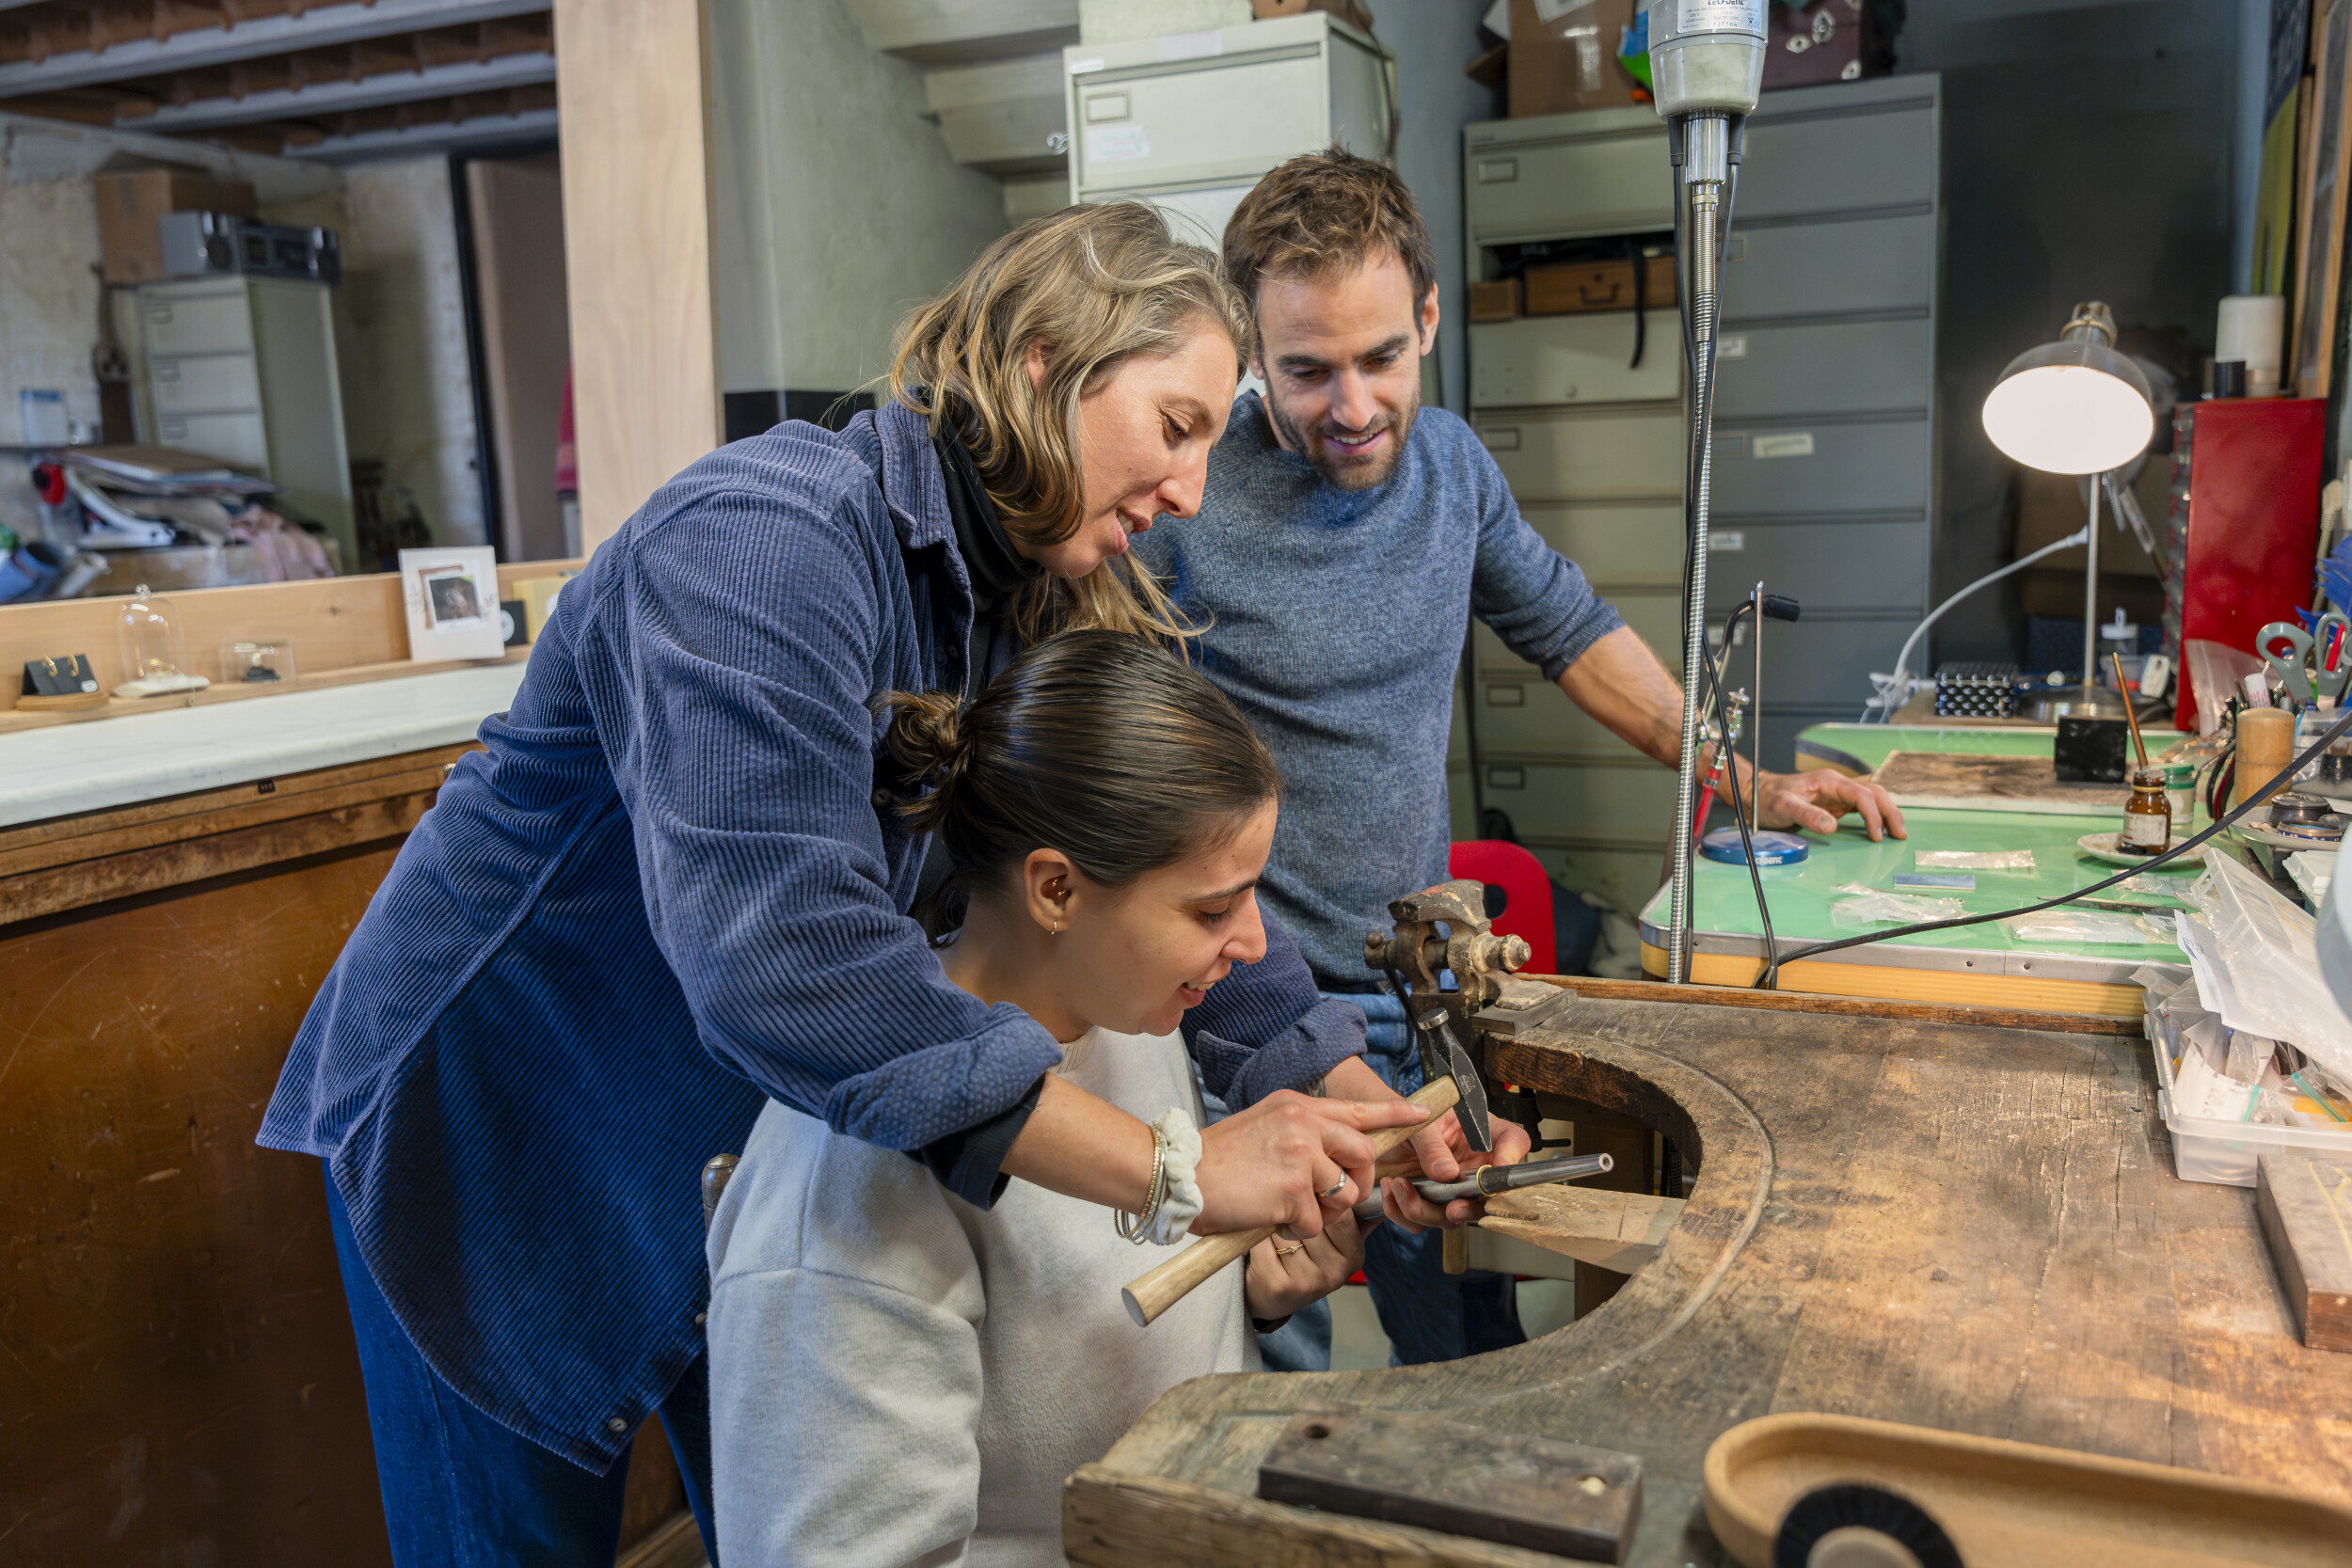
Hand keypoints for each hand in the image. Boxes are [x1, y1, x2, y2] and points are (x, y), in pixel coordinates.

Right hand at [1192, 1090, 1424, 1239]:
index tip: (1422, 1114)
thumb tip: (1337, 1154)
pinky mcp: (1293, 1191)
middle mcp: (1304, 1124)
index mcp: (1298, 1106)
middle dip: (1358, 1183)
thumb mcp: (1265, 1125)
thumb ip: (1302, 1131)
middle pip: (1364, 1154)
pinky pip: (1316, 1222)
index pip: (1359, 1108)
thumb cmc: (1218, 1157)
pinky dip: (1296, 1229)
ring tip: (1289, 1208)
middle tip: (1335, 1198)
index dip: (1395, 1113)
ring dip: (1322, 1211)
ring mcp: (1301, 1156)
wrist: (1180, 1174)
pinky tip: (1271, 1218)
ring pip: (1343, 1193)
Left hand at [1244, 1202, 1370, 1321]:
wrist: (1275, 1296)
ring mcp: (1307, 1282)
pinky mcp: (1278, 1284)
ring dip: (1275, 1221)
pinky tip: (1262, 1241)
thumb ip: (1360, 1214)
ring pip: (1287, 1228)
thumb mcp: (1340, 1239)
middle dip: (1296, 1208)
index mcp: (1355, 1257)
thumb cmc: (1309, 1257)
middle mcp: (1335, 1273)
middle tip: (1287, 1208)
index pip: (1340, 1212)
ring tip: (1275, 1226)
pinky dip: (1258, 1235)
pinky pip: (1265, 1242)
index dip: (1320, 1198)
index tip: (1309, 1195)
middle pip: (1311, 1219)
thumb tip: (1383, 1185)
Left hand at [1377, 1114, 1531, 1234]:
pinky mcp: (1428, 1203)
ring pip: (1454, 1216)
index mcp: (1480, 1134)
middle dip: (1470, 1207)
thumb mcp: (1418, 1123)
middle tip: (1452, 1209)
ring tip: (1401, 1186)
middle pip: (1490, 1195)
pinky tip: (1392, 1191)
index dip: (1511, 1156)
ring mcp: (1452, 1188)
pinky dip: (1403, 1212)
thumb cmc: (1403, 1118)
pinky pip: (1422, 1223)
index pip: (1513, 1141)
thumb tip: (1447, 1173)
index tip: (1498, 1168)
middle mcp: (1472, 1165)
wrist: (1374, 1131)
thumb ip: (1432, 1144)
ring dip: (1425, 1210)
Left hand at [1751, 766, 1905, 840]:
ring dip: (1887, 813)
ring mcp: (1838, 794)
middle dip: (1890, 812)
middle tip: (1900, 834)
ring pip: (1872, 798)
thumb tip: (1832, 826)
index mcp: (1828, 781)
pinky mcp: (1835, 803)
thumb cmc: (1768, 798)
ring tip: (1898, 832)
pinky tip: (1882, 828)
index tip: (1876, 834)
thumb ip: (1807, 815)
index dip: (1872, 814)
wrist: (1757, 794)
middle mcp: (1837, 784)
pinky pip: (1862, 807)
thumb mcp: (1784, 807)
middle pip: (1874, 793)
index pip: (1860, 794)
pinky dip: (1876, 816)